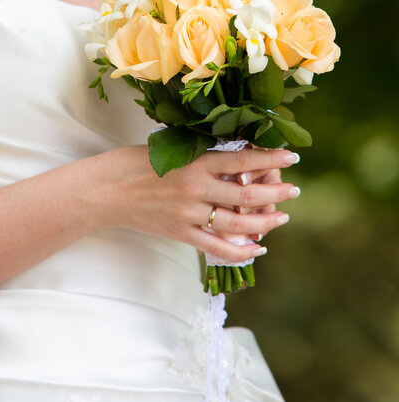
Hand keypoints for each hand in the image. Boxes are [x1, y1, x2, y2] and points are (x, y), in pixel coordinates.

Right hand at [99, 146, 300, 263]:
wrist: (106, 190)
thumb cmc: (136, 163)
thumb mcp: (173, 150)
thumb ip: (204, 156)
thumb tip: (239, 159)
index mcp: (195, 162)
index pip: (244, 159)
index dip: (271, 158)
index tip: (292, 157)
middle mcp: (197, 188)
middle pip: (248, 194)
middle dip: (277, 192)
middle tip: (294, 190)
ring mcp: (189, 214)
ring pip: (238, 223)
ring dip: (266, 222)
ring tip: (282, 217)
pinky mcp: (181, 233)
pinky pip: (217, 247)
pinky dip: (240, 252)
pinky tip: (257, 250)